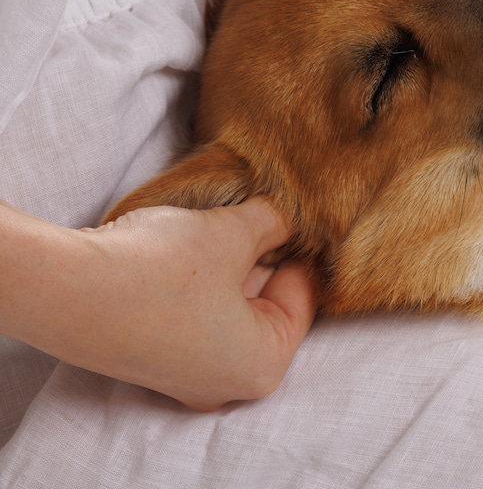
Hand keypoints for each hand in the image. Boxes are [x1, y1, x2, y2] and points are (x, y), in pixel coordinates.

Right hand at [0, 197, 315, 410]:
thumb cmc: (159, 269)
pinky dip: (201, 282)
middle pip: (266, 305)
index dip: (300, 248)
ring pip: (229, 308)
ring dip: (230, 265)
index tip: (296, 215)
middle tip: (262, 213)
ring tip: (225, 224)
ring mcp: (185, 377)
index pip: (303, 297)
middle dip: (263, 258)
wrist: (62, 289)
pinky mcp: (151, 360)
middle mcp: (225, 385)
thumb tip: (288, 217)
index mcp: (262, 367)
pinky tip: (192, 246)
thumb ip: (275, 223)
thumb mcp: (234, 232)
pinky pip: (195, 316)